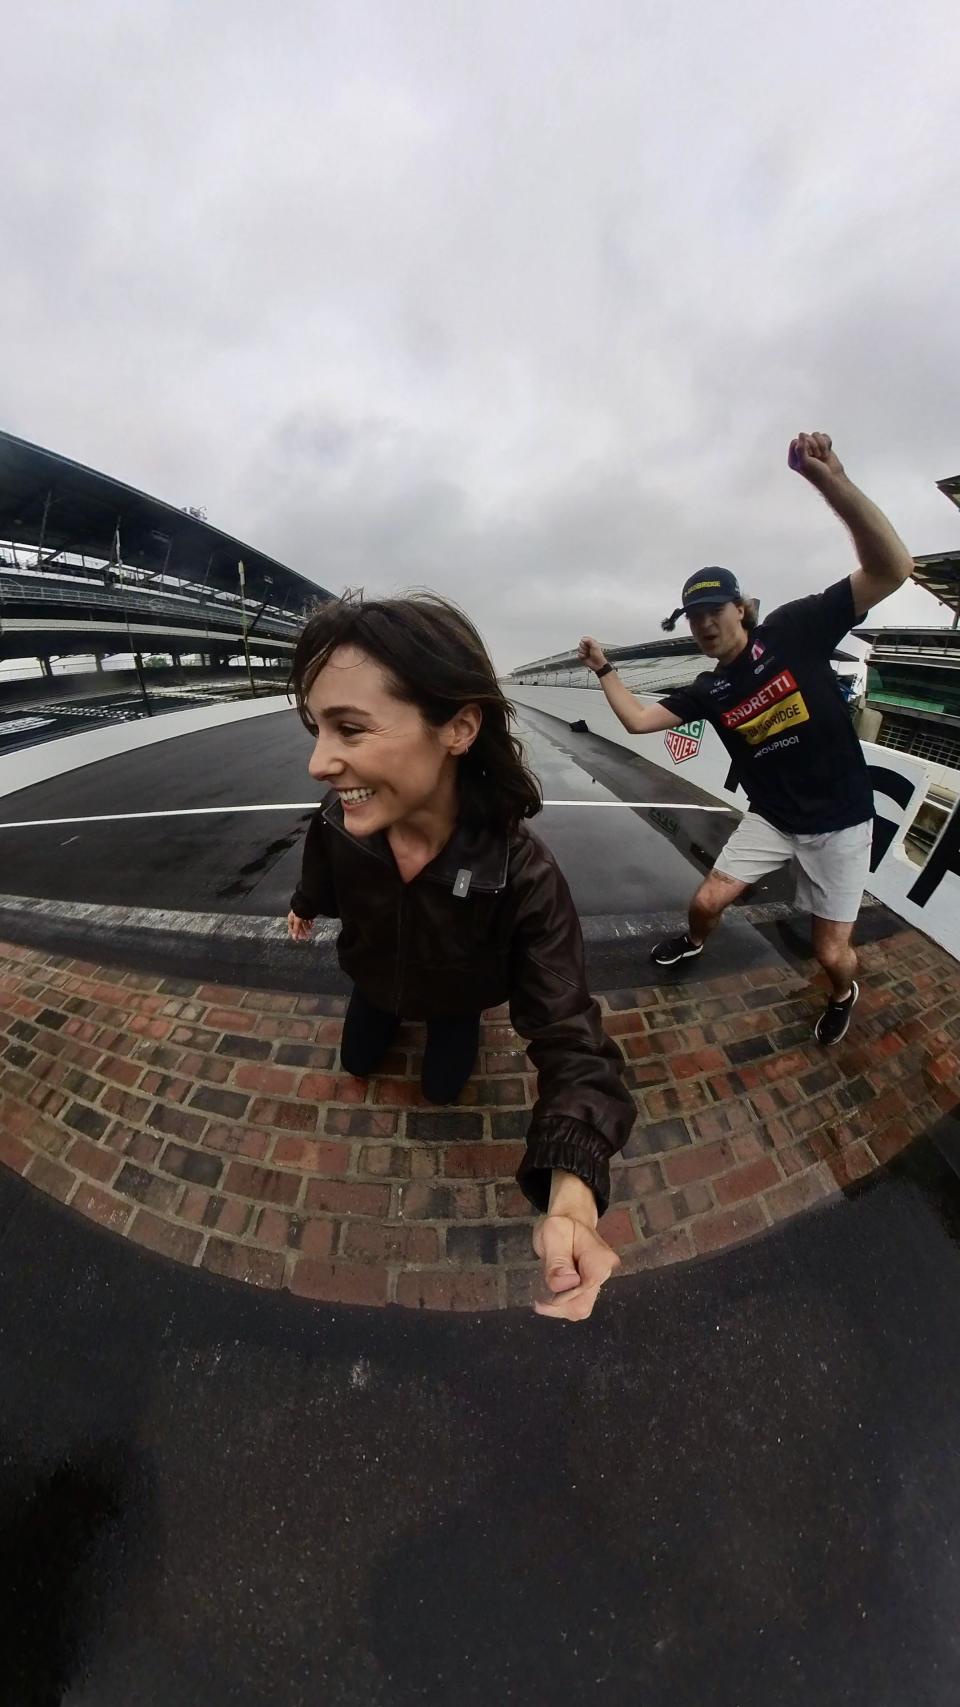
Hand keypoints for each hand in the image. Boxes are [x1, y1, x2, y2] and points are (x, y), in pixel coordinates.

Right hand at [287, 910, 313, 941]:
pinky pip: (308, 921)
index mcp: (291, 918)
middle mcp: (296, 917)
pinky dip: (310, 924)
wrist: (307, 902)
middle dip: (302, 933)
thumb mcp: (297, 921)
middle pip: (298, 927)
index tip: (297, 939)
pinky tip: (312, 926)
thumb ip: (296, 929)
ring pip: (304, 924)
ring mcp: (302, 915)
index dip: (294, 934)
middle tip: (305, 938)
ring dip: (307, 929)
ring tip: (310, 934)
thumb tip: (294, 937)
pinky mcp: (307, 914)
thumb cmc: (300, 909)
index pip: (291, 928)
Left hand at [532, 1171, 619, 1321]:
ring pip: (579, 1309)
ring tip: (545, 1288)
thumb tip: (565, 1285)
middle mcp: (605, 1275)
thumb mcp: (553, 1234)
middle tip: (539, 1295)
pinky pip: (576, 1305)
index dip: (561, 1297)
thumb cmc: (561, 1224)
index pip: (583, 1291)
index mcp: (600, 1260)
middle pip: (582, 1306)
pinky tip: (550, 1294)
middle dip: (557, 1304)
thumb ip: (557, 1260)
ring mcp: (599, 1284)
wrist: (570, 1221)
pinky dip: (560, 1303)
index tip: (542, 1295)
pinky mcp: (591, 1289)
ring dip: (557, 1305)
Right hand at [578, 635, 606, 672]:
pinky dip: (582, 656)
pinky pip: (578, 654)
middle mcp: (587, 646)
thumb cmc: (598, 656)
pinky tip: (586, 657)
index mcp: (591, 642)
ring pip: (579, 649)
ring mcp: (584, 651)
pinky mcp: (582, 656)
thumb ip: (589, 640)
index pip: (584, 638)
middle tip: (589, 650)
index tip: (588, 644)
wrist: (597, 664)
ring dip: (583, 652)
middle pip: (580, 643)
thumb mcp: (595, 646)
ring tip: (588, 654)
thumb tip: (583, 639)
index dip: (585, 641)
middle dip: (584, 647)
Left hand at [788, 431, 845, 488]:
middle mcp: (802, 452)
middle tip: (817, 457)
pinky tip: (827, 453)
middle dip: (813, 445)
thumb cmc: (817, 473)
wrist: (832, 478)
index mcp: (794, 457)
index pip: (795, 442)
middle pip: (805, 436)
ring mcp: (812, 448)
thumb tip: (801, 433)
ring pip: (815, 435)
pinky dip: (827, 444)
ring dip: (821, 445)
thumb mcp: (805, 462)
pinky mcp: (822, 446)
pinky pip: (824, 436)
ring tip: (822, 456)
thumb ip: (800, 448)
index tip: (809, 456)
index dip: (804, 446)